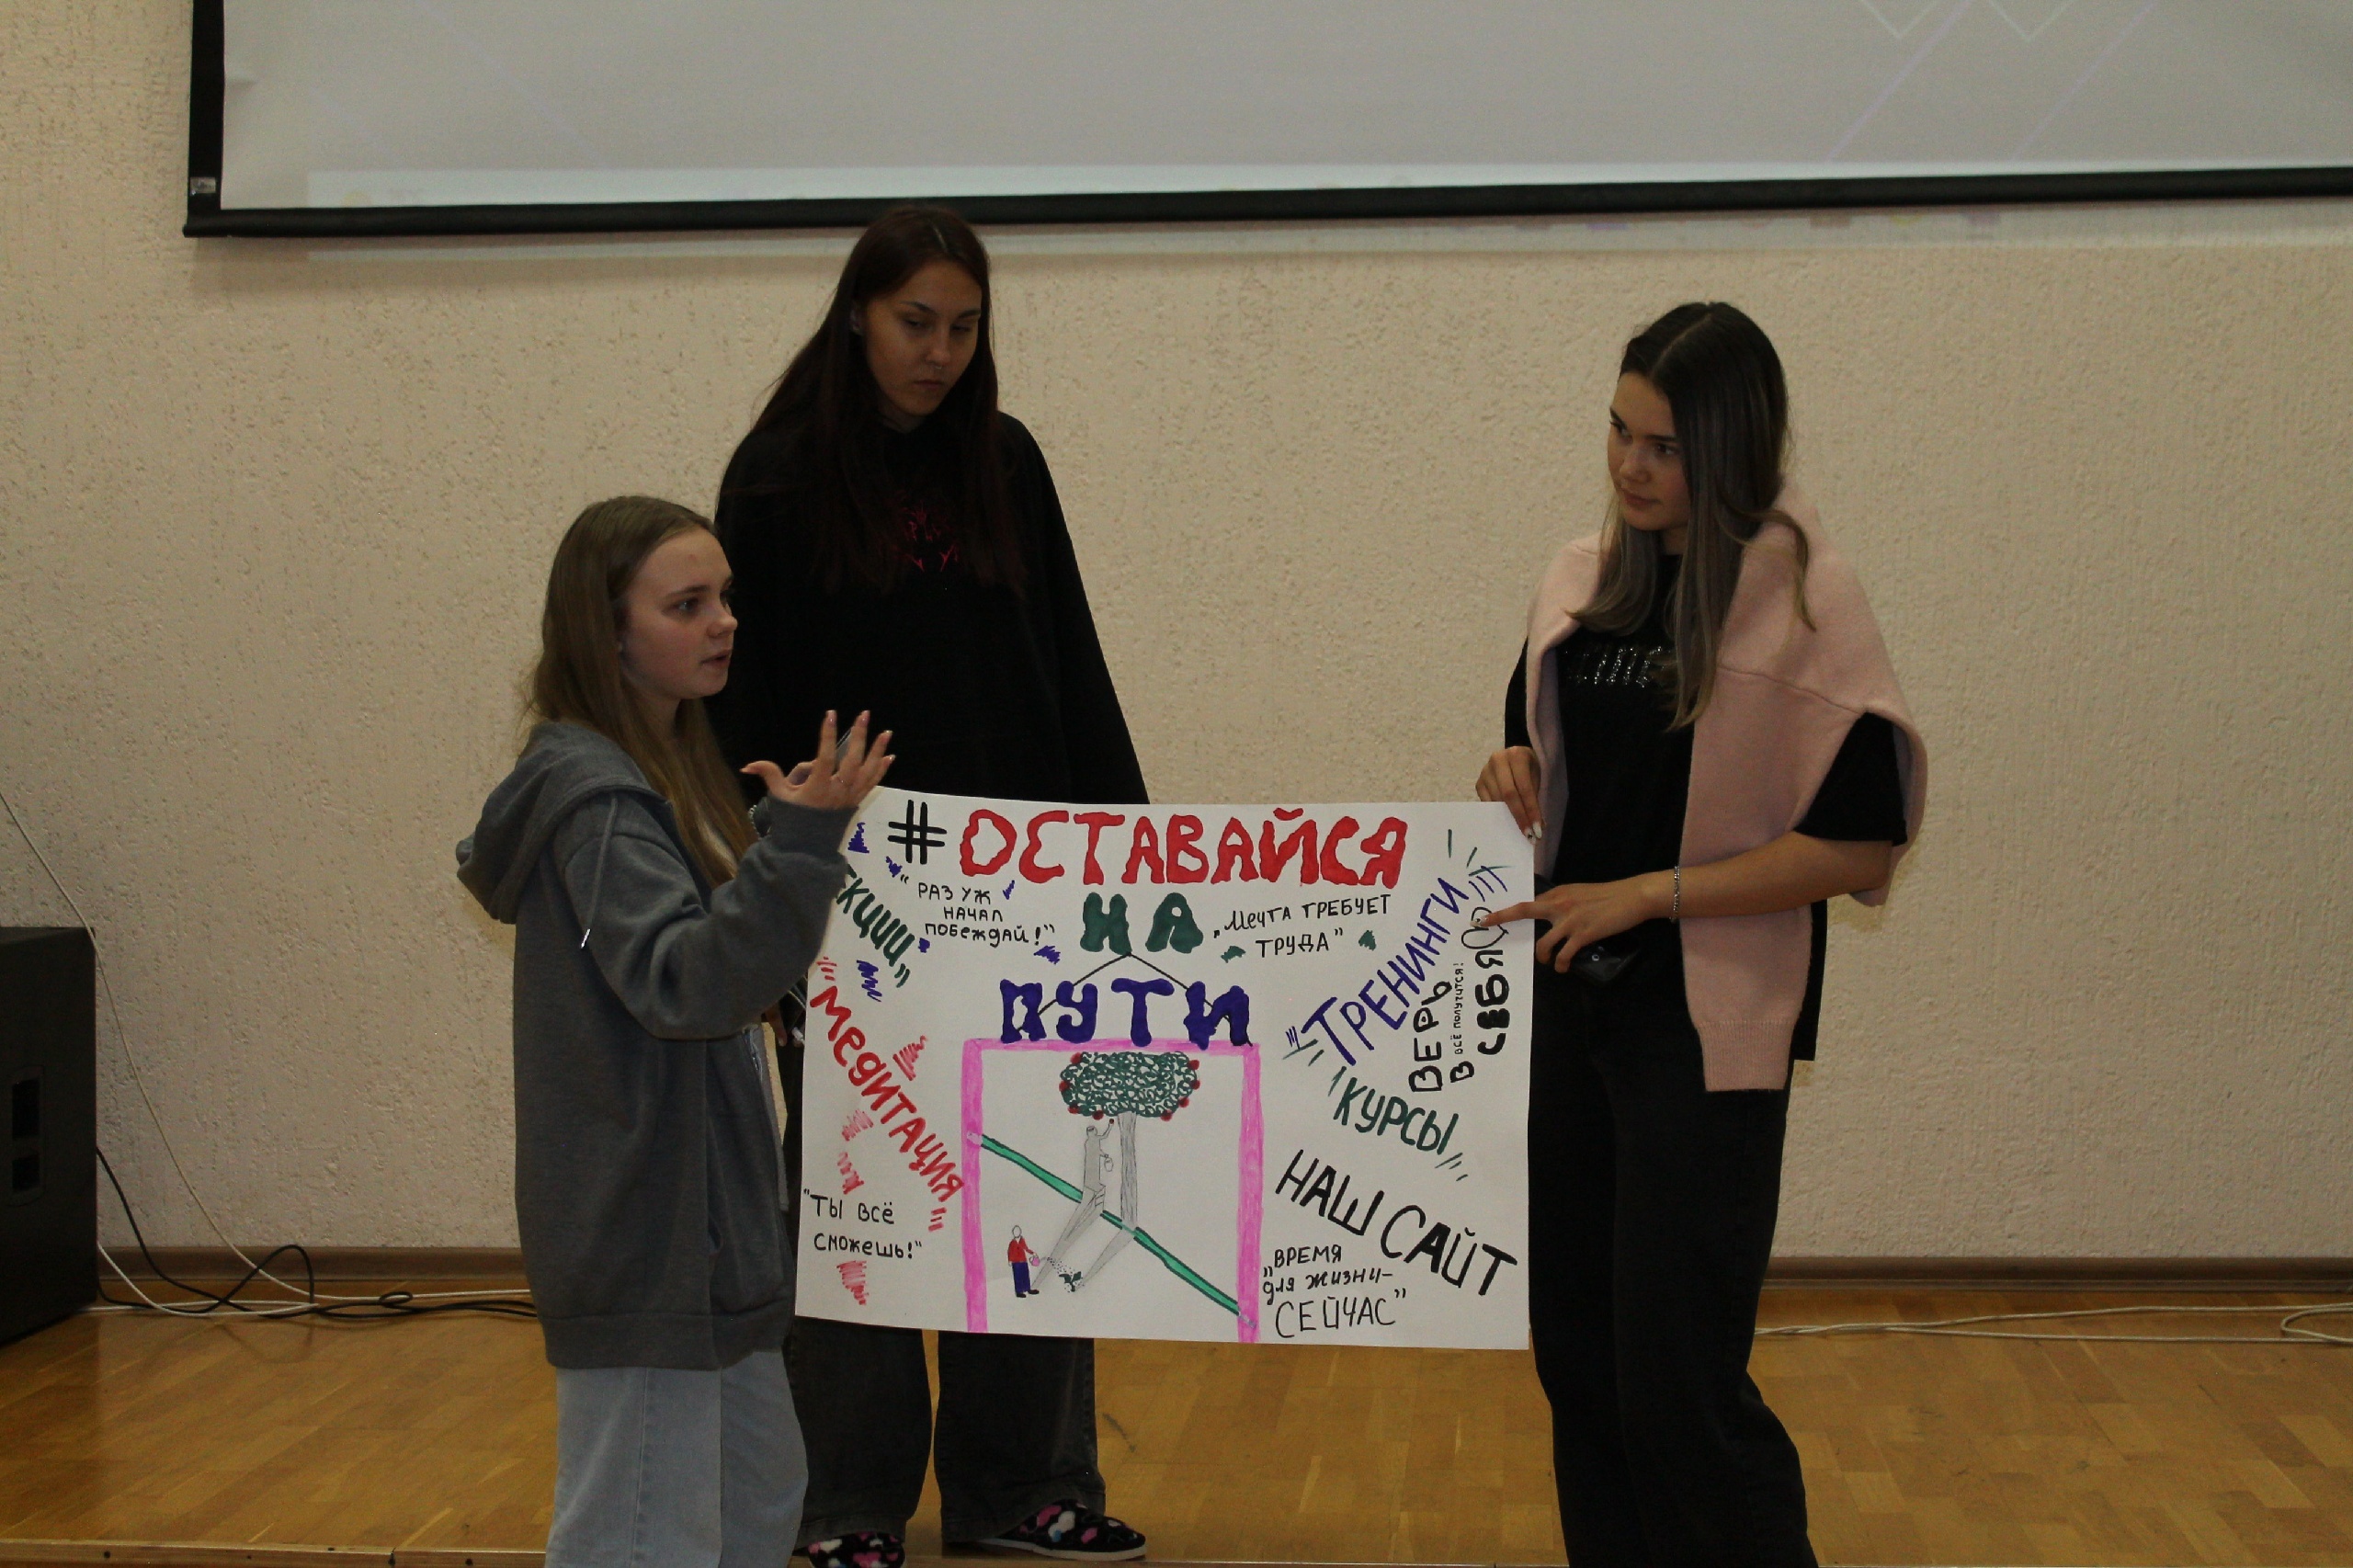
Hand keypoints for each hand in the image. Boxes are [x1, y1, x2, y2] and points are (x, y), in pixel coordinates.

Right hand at [740, 710, 893, 812]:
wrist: (807, 847)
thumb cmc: (792, 819)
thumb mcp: (779, 796)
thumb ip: (768, 775)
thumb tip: (747, 765)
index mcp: (818, 788)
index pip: (825, 758)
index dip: (828, 736)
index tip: (831, 714)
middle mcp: (837, 791)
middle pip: (853, 762)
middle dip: (860, 737)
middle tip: (864, 715)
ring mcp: (849, 797)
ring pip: (868, 771)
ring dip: (878, 751)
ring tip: (887, 732)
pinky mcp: (856, 801)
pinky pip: (872, 784)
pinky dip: (881, 770)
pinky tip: (890, 756)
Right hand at [1475, 746, 1542, 837]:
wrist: (1513, 755)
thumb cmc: (1527, 767)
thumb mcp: (1535, 777)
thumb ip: (1535, 799)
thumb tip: (1538, 827)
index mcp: (1516, 756)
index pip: (1525, 788)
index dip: (1531, 810)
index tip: (1537, 829)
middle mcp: (1498, 761)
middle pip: (1508, 794)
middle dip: (1519, 816)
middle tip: (1528, 834)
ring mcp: (1485, 772)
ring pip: (1496, 799)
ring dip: (1508, 818)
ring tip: (1519, 831)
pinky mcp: (1479, 783)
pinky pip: (1487, 803)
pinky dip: (1497, 814)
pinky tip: (1505, 823)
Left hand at [1479, 873, 1667, 970]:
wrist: (1632, 897)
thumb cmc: (1607, 896)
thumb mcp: (1579, 893)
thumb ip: (1561, 902)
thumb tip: (1548, 914)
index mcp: (1558, 894)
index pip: (1527, 904)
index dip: (1506, 912)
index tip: (1486, 917)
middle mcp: (1559, 904)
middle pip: (1524, 911)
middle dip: (1502, 918)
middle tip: (1484, 925)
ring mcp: (1570, 919)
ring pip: (1543, 943)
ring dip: (1542, 957)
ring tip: (1549, 962)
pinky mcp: (1583, 934)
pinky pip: (1564, 954)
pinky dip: (1561, 964)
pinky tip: (1563, 967)